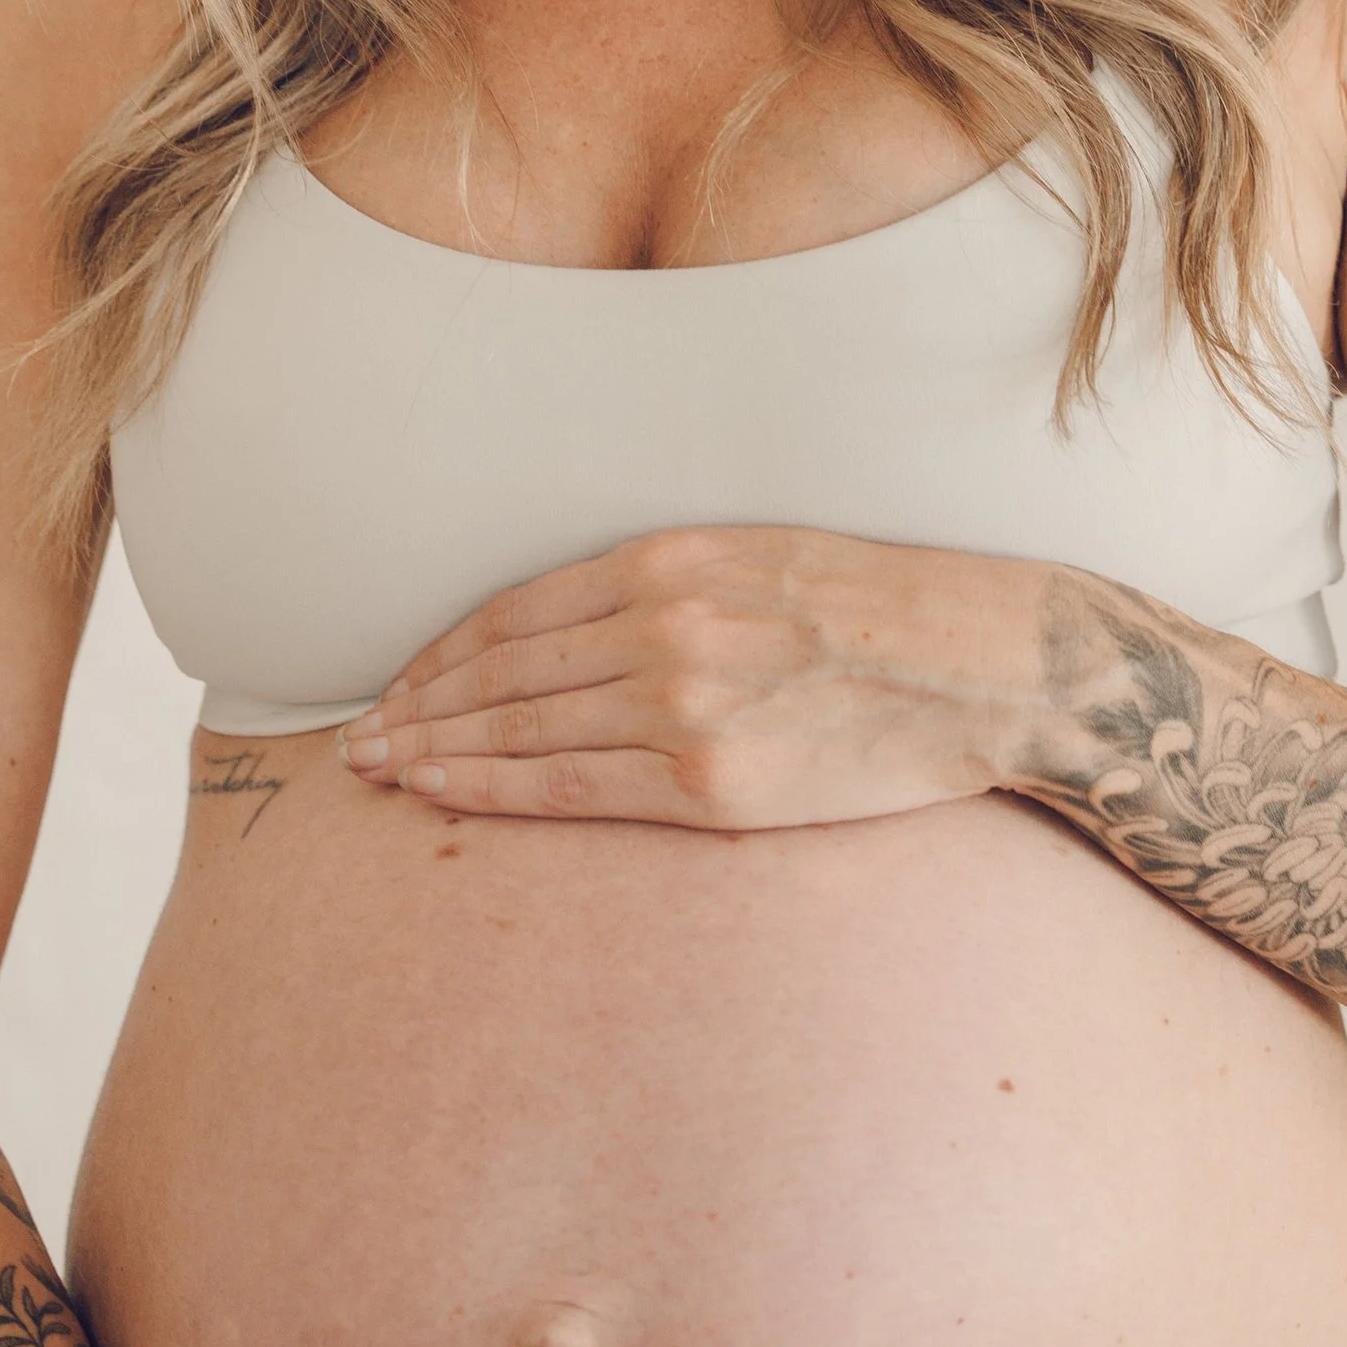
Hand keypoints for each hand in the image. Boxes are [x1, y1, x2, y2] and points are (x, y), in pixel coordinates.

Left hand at [337, 527, 1039, 827]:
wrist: (991, 666)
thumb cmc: (887, 613)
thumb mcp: (763, 556)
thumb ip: (669, 585)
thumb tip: (578, 628)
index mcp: (673, 559)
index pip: (516, 611)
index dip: (442, 652)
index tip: (398, 681)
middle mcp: (664, 625)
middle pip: (501, 671)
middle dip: (416, 705)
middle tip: (355, 736)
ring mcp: (684, 706)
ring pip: (521, 729)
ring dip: (434, 748)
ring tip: (376, 768)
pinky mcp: (713, 783)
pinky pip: (572, 788)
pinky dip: (492, 788)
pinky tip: (439, 790)